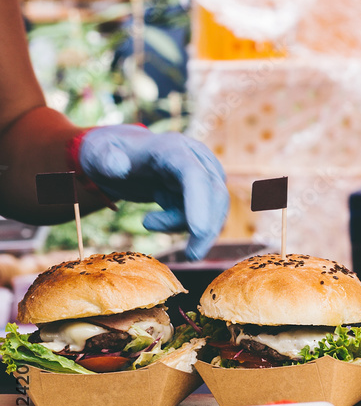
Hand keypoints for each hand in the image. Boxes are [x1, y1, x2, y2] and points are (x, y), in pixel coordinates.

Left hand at [78, 125, 228, 260]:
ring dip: (191, 228)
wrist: (120, 156)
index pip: (195, 176)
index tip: (197, 232)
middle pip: (216, 195)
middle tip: (190, 256)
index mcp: (173, 148)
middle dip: (207, 228)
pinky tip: (157, 221)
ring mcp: (205, 173)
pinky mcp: (204, 189)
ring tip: (149, 222)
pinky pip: (207, 214)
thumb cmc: (108, 155)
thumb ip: (106, 159)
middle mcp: (196, 158)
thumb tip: (117, 167)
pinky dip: (187, 226)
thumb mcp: (98, 154)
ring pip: (215, 208)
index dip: (200, 203)